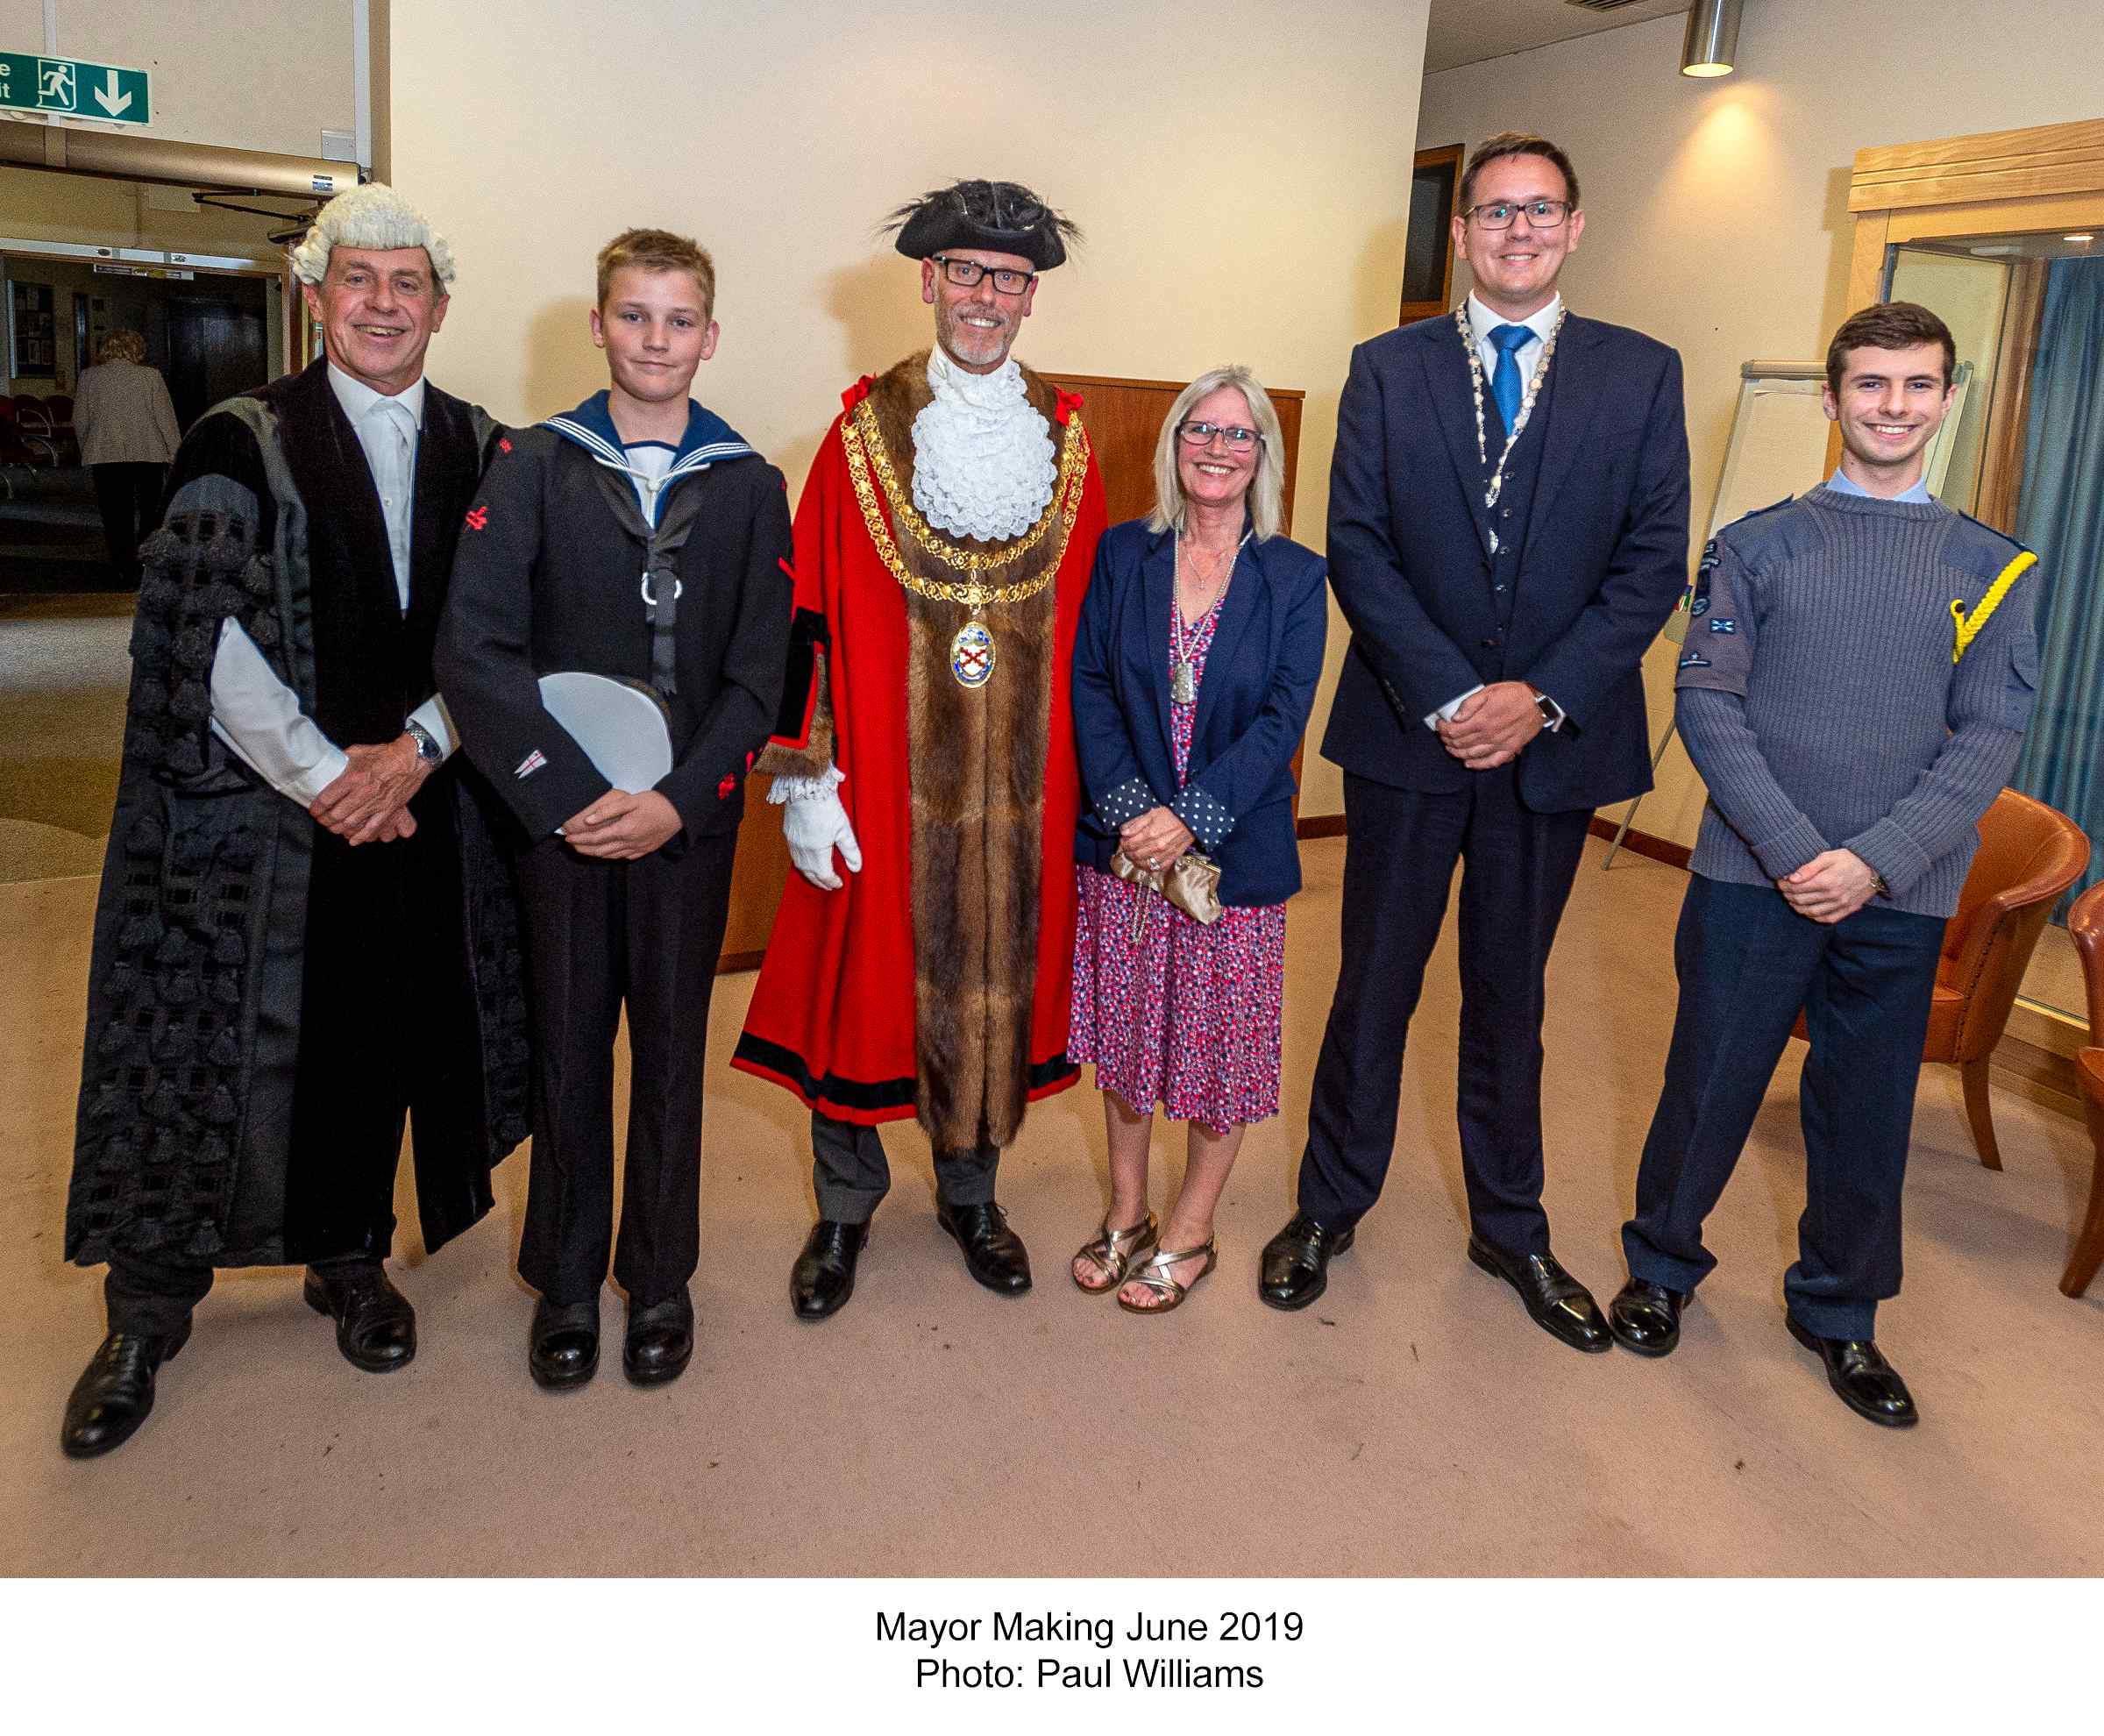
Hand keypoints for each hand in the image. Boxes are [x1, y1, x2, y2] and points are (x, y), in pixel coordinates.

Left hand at [310, 735, 432, 842]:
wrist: (410, 758)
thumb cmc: (385, 754)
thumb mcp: (358, 751)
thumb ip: (342, 761)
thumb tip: (329, 765)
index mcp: (353, 777)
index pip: (327, 798)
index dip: (317, 807)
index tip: (314, 810)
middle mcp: (363, 792)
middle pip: (337, 814)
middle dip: (325, 820)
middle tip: (321, 820)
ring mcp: (376, 803)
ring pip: (351, 823)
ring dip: (339, 828)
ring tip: (333, 828)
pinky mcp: (388, 809)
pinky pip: (372, 828)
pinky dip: (361, 836)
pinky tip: (353, 840)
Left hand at [562, 790, 682, 859]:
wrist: (678, 811)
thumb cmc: (656, 803)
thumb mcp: (630, 801)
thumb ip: (608, 810)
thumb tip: (589, 820)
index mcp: (624, 830)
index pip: (596, 838)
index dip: (580, 839)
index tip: (569, 838)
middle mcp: (630, 843)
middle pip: (601, 850)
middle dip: (584, 849)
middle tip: (572, 845)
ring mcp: (638, 848)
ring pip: (611, 856)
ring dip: (595, 854)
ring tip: (584, 850)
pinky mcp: (645, 850)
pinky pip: (624, 857)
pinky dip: (611, 856)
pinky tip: (607, 852)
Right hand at [783, 788, 862, 889]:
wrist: (805, 788)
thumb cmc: (825, 806)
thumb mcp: (843, 829)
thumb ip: (850, 850)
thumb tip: (856, 868)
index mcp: (816, 852)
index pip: (824, 875)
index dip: (832, 882)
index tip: (839, 884)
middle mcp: (802, 850)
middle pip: (810, 874)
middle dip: (820, 882)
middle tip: (829, 885)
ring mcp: (793, 842)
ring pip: (800, 866)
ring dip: (810, 874)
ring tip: (818, 876)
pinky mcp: (788, 833)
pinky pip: (794, 855)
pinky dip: (802, 863)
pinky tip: (807, 859)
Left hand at [1119, 806, 1194, 870]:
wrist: (1190, 821)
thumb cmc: (1171, 815)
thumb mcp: (1151, 813)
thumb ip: (1136, 823)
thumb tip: (1123, 832)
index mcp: (1150, 834)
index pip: (1129, 844)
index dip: (1123, 843)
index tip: (1123, 841)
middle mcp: (1156, 846)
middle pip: (1134, 855)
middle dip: (1127, 852)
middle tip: (1127, 848)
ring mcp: (1164, 854)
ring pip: (1143, 864)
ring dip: (1136, 861)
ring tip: (1135, 856)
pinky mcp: (1171, 859)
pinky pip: (1157, 868)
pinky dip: (1149, 868)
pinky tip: (1146, 862)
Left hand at [1436, 681, 1543, 769]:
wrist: (1539, 702)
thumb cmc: (1514, 694)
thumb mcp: (1489, 691)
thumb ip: (1470, 704)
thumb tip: (1456, 717)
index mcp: (1482, 720)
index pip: (1454, 731)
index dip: (1443, 729)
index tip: (1440, 725)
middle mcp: (1489, 735)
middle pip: (1461, 744)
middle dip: (1448, 741)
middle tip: (1444, 736)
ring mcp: (1499, 744)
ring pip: (1472, 754)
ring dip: (1458, 753)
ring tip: (1451, 748)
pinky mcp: (1509, 749)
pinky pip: (1491, 762)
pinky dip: (1478, 765)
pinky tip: (1469, 763)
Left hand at [1780, 849, 1879, 924]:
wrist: (1875, 867)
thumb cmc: (1850, 859)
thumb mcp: (1828, 856)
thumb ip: (1809, 868)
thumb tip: (1792, 878)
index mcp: (1827, 881)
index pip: (1797, 888)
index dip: (1785, 886)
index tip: (1780, 882)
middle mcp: (1833, 895)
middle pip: (1801, 901)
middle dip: (1788, 896)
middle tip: (1784, 890)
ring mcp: (1841, 905)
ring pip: (1811, 912)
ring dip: (1798, 907)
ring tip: (1792, 900)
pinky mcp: (1848, 910)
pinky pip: (1826, 919)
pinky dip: (1814, 916)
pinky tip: (1808, 910)